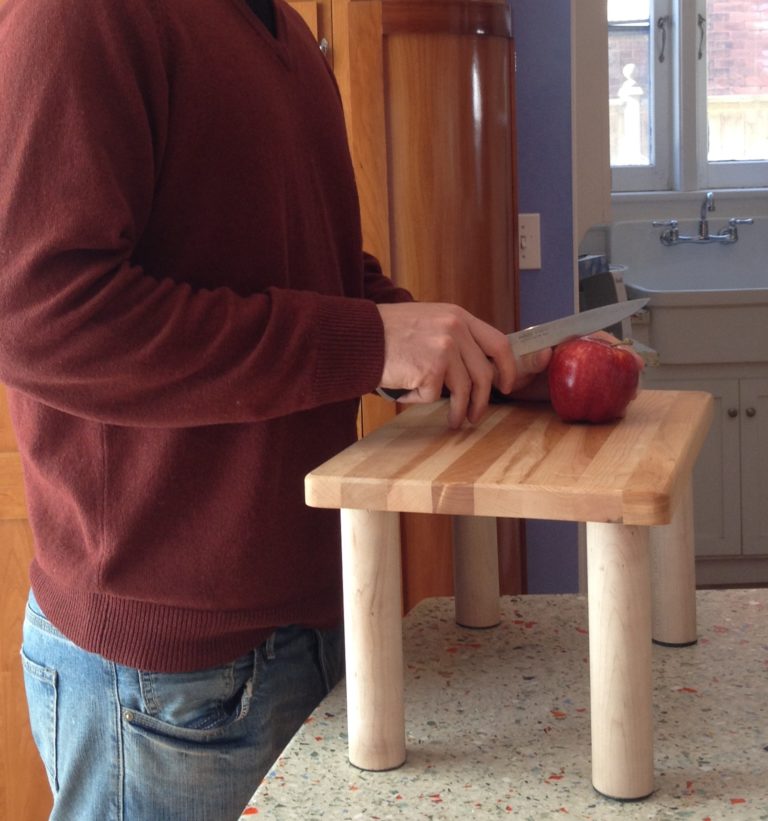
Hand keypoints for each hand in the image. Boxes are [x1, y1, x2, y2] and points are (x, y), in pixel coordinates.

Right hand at [377, 303, 549, 427]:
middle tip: (476, 416)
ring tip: (454, 423)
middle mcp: (455, 328)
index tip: (506, 386)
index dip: (507, 368)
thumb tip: (474, 368)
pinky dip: (418, 400)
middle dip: (483, 401)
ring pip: (464, 391)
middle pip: (484, 373)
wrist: (358, 337)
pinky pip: (433, 396)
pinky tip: (405, 390)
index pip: (498, 342)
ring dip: (459, 412)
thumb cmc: (385, 332)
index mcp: (458, 316)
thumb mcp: (428, 321)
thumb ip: (453, 337)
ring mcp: (444, 348)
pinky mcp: (430, 369)